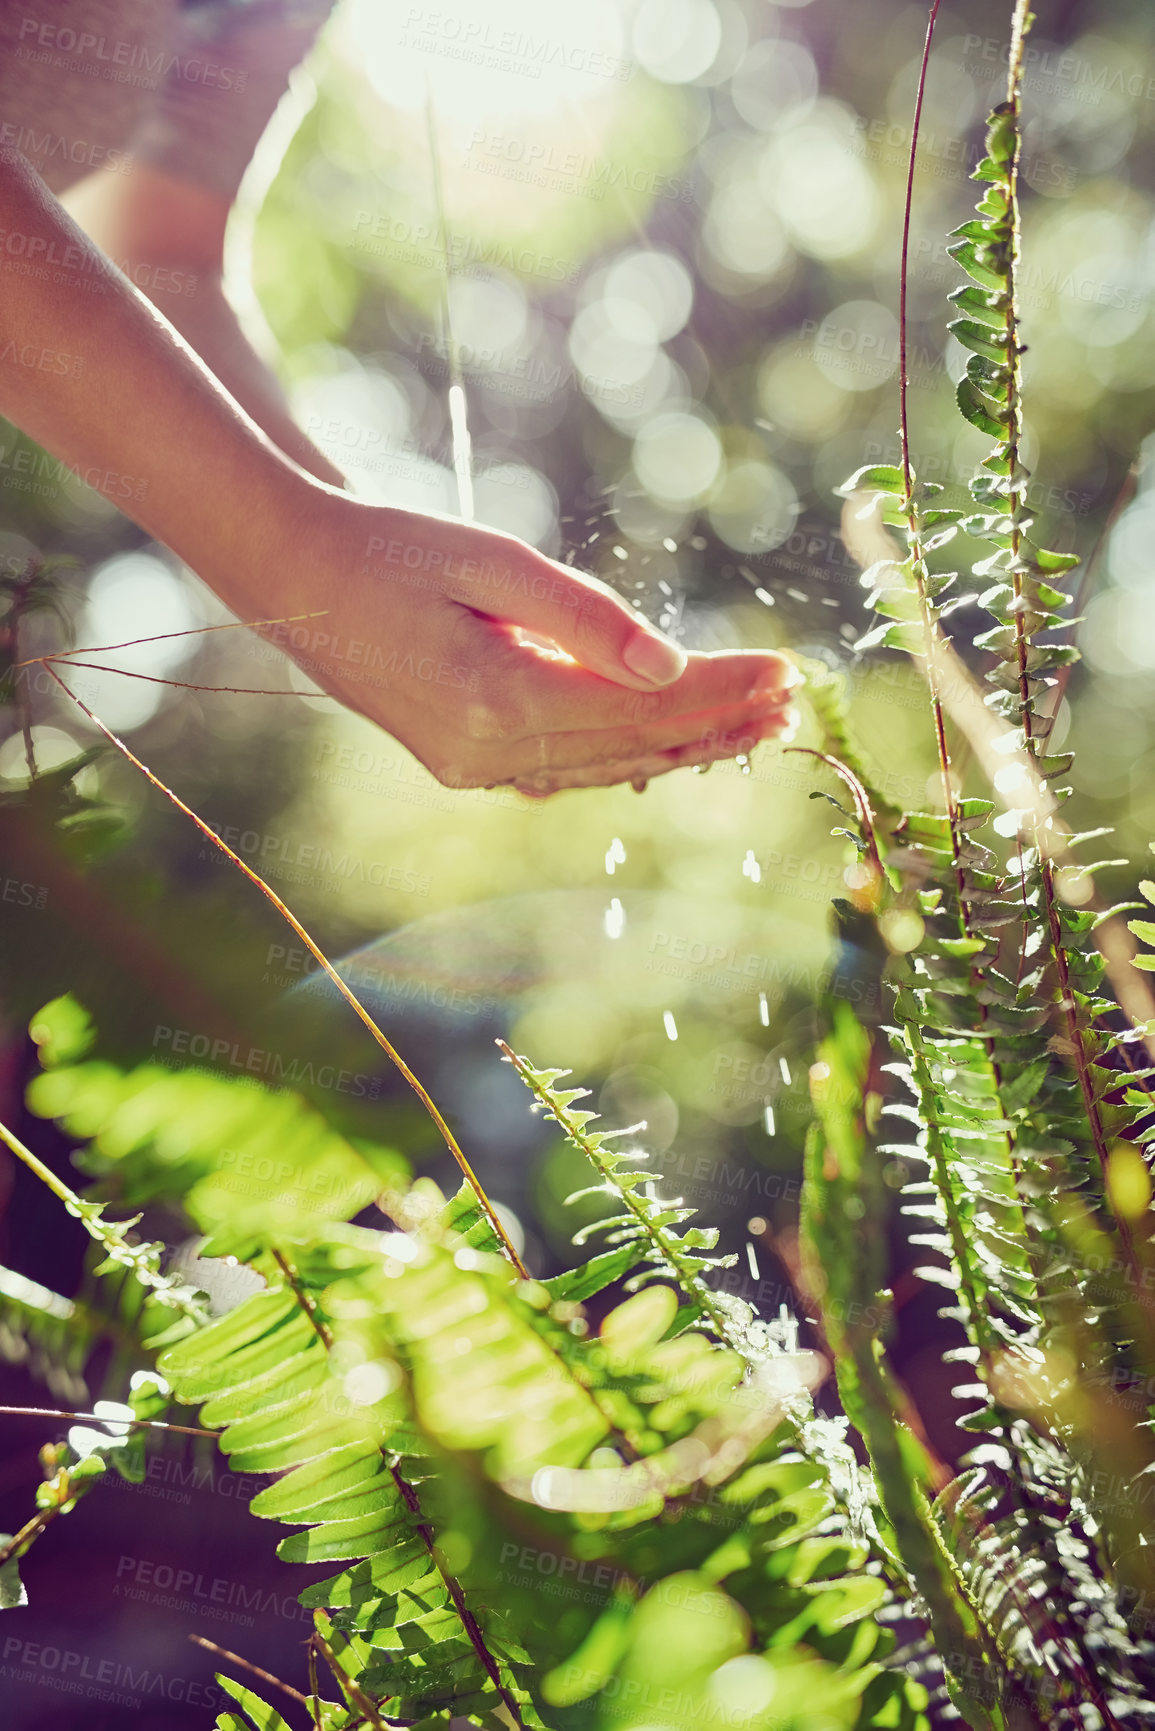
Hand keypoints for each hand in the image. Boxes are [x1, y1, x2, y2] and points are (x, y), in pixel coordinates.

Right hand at [244, 489, 800, 796]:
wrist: (295, 578)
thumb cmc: (392, 549)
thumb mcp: (492, 560)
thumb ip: (583, 618)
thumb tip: (670, 668)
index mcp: (497, 700)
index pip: (642, 707)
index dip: (721, 688)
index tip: (786, 667)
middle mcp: (488, 753)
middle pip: (634, 747)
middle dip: (719, 721)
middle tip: (791, 699)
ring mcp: (472, 769)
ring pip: (605, 768)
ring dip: (683, 747)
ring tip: (754, 724)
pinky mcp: (463, 764)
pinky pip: (566, 769)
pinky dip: (626, 757)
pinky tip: (671, 745)